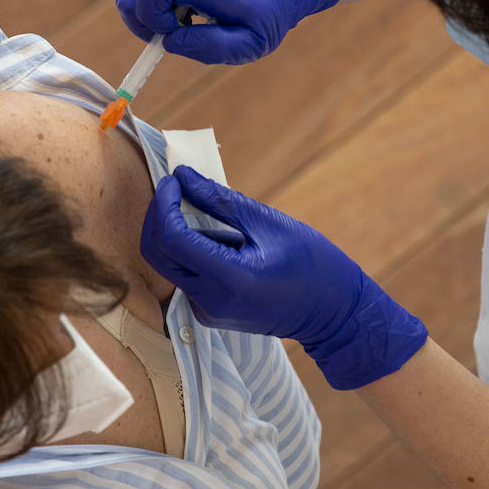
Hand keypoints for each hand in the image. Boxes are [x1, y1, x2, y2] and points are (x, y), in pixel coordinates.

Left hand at [140, 166, 425, 389]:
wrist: (332, 313)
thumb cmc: (311, 263)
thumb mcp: (267, 222)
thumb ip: (218, 200)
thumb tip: (181, 175)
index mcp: (228, 279)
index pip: (171, 238)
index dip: (164, 203)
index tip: (174, 179)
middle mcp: (209, 301)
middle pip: (157, 254)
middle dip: (158, 216)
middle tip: (175, 188)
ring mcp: (206, 312)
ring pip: (169, 265)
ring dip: (180, 233)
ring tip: (228, 225)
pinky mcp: (208, 313)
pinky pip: (186, 276)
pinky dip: (194, 252)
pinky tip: (231, 246)